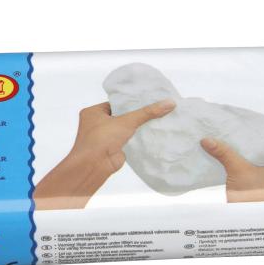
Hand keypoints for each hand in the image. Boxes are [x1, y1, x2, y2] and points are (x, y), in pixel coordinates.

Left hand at [34, 99, 175, 209]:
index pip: (115, 103)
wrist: (94, 166)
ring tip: (158, 118)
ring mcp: (105, 137)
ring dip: (138, 127)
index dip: (131, 101)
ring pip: (125, 129)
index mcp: (93, 112)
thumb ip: (147, 113)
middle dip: (136, 114)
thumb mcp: (126, 121)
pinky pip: (128, 140)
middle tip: (155, 107)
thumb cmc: (102, 139)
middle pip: (121, 116)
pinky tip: (153, 133)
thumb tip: (169, 103)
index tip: (148, 98)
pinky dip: (138, 138)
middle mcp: (97, 124)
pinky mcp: (113, 148)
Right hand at [200, 137, 263, 201]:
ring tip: (240, 149)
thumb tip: (207, 140)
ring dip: (255, 159)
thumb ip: (224, 153)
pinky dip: (256, 169)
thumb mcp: (237, 171)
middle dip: (256, 148)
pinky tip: (242, 163)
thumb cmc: (252, 201)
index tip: (248, 131)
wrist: (250, 228)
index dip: (261, 137)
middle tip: (241, 138)